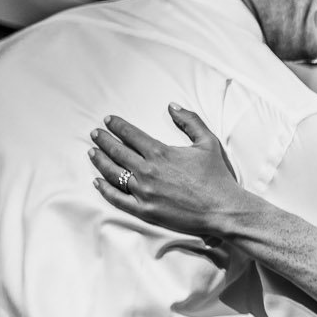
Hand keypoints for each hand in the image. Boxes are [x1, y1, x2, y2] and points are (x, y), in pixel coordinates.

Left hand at [89, 106, 255, 240]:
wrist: (224, 210)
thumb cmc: (218, 177)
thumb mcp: (208, 142)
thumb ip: (190, 121)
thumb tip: (172, 106)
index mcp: (160, 152)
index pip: (130, 134)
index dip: (117, 125)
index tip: (108, 120)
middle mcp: (147, 170)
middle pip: (117, 151)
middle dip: (103, 140)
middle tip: (95, 134)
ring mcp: (144, 192)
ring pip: (112, 173)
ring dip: (100, 161)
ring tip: (92, 153)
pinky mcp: (145, 210)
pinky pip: (117, 198)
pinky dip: (104, 189)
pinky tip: (97, 182)